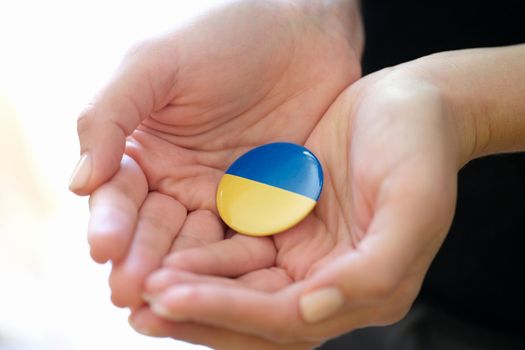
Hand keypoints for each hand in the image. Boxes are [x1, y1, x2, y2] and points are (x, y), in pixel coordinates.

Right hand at [69, 0, 361, 308]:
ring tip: (172, 301)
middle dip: (144, 261)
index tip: (105, 250)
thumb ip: (109, 116)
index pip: (121, 196)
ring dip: (187, 274)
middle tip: (132, 295)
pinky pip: (252, 240)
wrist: (301, 30)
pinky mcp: (268, 206)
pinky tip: (231, 286)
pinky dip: (240, 264)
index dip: (112, 223)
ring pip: (201, 245)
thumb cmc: (225, 36)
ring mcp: (226, 198)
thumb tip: (78, 184)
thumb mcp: (156, 64)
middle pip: (158, 231)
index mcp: (146, 152)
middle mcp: (180, 182)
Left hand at [128, 66, 461, 348]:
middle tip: (140, 306)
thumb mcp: (415, 204)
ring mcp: (304, 256)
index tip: (172, 296)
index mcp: (365, 288)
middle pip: (255, 315)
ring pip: (239, 288)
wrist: (410, 105)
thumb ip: (375, 268)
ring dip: (191, 291)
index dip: (230, 312)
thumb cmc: (419, 148)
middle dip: (198, 313)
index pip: (286, 318)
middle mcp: (329, 282)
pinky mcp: (285, 227)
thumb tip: (312, 311)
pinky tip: (164, 255)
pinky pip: (236, 252)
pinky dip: (201, 259)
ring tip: (137, 288)